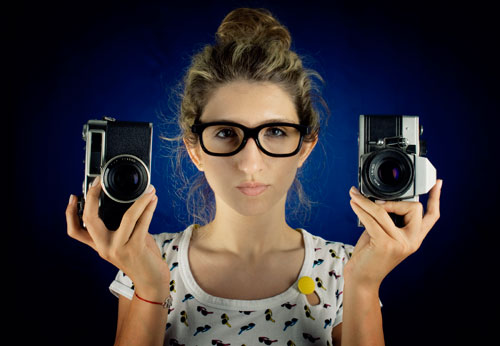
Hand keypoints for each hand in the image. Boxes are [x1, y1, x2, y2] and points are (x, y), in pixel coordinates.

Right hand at [65, 177, 170, 299]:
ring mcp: (119, 248)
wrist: (151, 282)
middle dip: (92, 198)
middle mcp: (105, 248)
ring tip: (148, 190)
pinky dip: (148, 208)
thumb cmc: (140, 259)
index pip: (75, 231)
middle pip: (89, 220)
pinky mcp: (135, 248)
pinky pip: (142, 222)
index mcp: (99, 246)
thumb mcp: (125, 243)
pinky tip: (153, 200)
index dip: (70, 214)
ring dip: (140, 200)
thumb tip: (131, 202)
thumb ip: (123, 226)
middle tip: (98, 183)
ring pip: (127, 217)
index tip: (74, 196)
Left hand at [345, 179, 442, 289]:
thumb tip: (378, 198)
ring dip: (366, 201)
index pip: (432, 216)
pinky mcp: (385, 244)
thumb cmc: (370, 256)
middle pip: (414, 208)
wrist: (362, 280)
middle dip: (394, 201)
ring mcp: (400, 243)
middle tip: (375, 201)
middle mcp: (412, 241)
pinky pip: (372, 219)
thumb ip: (387, 219)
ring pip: (385, 211)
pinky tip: (353, 204)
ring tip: (354, 195)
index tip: (438, 183)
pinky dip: (361, 209)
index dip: (436, 198)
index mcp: (415, 238)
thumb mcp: (383, 234)